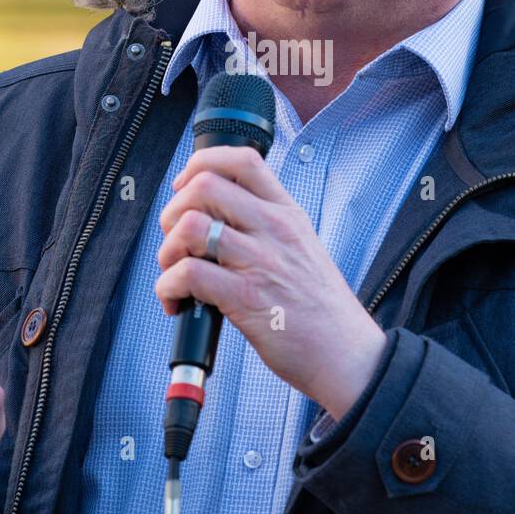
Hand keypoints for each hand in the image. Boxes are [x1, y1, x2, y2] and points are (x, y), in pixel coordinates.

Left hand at [156, 146, 386, 419]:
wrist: (346, 354)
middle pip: (205, 185)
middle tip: (176, 240)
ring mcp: (261, 261)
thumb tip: (215, 215)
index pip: (242, 159)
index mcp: (287, 213)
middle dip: (173, 210)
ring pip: (191, 226)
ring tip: (175, 273)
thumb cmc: (320, 308)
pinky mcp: (246, 298)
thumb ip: (266, 225)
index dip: (201, 163)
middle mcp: (274, 229)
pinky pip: (189, 273)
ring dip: (167, 251)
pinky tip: (177, 302)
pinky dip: (168, 287)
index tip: (185, 187)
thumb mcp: (302, 246)